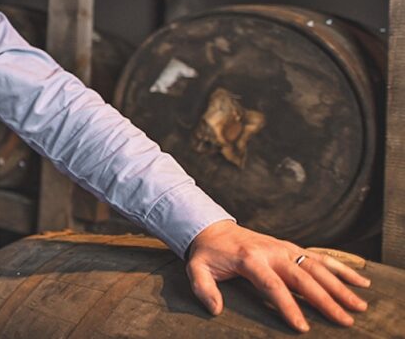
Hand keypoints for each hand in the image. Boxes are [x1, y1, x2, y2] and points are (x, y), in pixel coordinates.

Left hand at [186, 220, 369, 332]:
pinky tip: (359, 281)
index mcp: (250, 259)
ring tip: (359, 305)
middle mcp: (272, 252)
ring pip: (317, 267)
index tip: (302, 326)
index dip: (288, 306)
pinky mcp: (292, 248)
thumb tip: (215, 309)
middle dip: (325, 300)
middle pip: (303, 278)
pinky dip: (341, 269)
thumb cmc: (207, 253)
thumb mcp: (196, 268)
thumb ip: (204, 288)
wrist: (213, 229)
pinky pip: (320, 258)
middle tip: (344, 320)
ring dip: (340, 286)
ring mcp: (285, 248)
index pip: (273, 286)